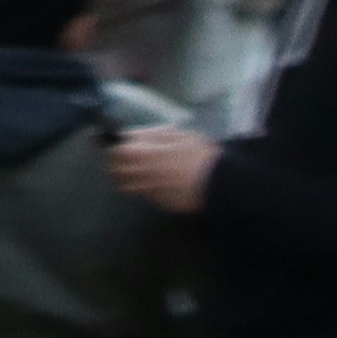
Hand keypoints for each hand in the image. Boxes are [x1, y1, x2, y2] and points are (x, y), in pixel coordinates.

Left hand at [105, 125, 220, 212]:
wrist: (223, 184)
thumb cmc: (202, 155)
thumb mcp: (181, 135)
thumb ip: (153, 134)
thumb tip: (132, 136)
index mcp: (143, 154)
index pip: (115, 150)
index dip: (114, 145)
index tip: (117, 143)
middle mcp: (141, 173)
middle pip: (117, 170)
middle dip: (119, 163)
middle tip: (129, 158)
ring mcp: (150, 190)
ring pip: (128, 186)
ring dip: (129, 178)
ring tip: (140, 172)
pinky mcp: (161, 203)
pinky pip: (145, 195)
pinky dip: (145, 189)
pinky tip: (158, 184)